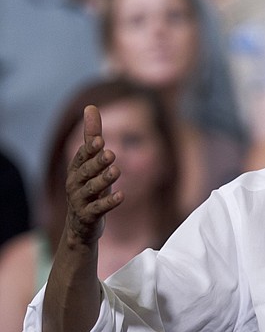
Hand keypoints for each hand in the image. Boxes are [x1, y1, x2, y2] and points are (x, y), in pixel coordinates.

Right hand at [65, 105, 123, 244]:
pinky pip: (99, 209)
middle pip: (85, 172)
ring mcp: (80, 201)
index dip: (89, 148)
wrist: (81, 225)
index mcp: (76, 169)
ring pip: (92, 189)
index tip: (99, 139)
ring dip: (104, 180)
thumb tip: (90, 106)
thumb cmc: (89, 187)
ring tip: (117, 171)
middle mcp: (75, 184)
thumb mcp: (91, 162)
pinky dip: (109, 202)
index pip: (81, 156)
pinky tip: (122, 195)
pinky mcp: (88, 216)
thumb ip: (91, 136)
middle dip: (97, 162)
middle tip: (111, 153)